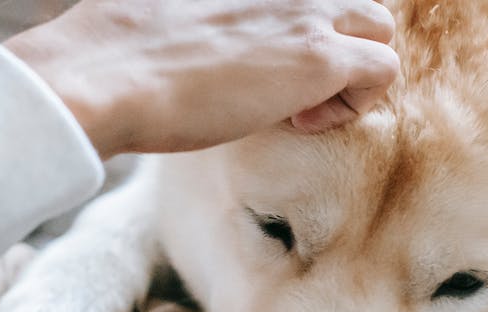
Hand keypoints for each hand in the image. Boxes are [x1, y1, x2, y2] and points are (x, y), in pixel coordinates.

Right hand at [6, 0, 399, 157]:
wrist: (103, 77)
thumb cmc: (111, 59)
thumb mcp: (153, 14)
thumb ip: (186, 18)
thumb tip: (177, 41)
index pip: (300, 0)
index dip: (291, 34)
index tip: (257, 68)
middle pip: (351, 0)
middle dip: (335, 44)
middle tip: (287, 89)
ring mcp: (304, 12)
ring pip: (378, 24)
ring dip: (349, 71)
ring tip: (299, 109)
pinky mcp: (318, 56)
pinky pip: (384, 68)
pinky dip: (355, 103)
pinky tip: (302, 123)